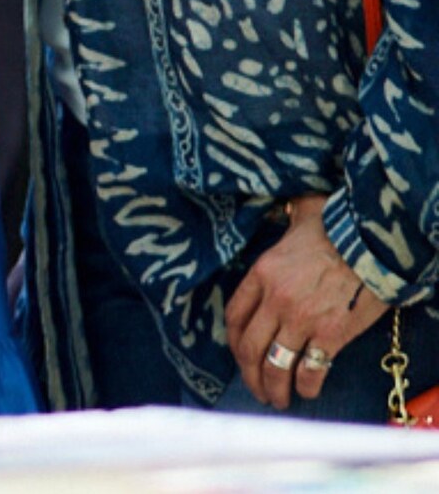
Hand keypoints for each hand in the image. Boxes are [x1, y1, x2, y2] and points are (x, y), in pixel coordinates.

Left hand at [226, 194, 389, 408]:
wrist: (373, 242)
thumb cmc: (339, 226)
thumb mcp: (299, 218)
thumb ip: (286, 222)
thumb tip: (284, 209)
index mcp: (262, 273)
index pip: (234, 315)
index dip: (234, 341)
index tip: (239, 354)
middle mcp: (275, 299)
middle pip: (250, 347)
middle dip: (249, 374)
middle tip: (256, 390)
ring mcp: (301, 319)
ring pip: (275, 363)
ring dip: (273, 387)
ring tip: (277, 400)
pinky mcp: (330, 334)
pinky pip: (311, 369)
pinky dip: (306, 385)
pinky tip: (307, 392)